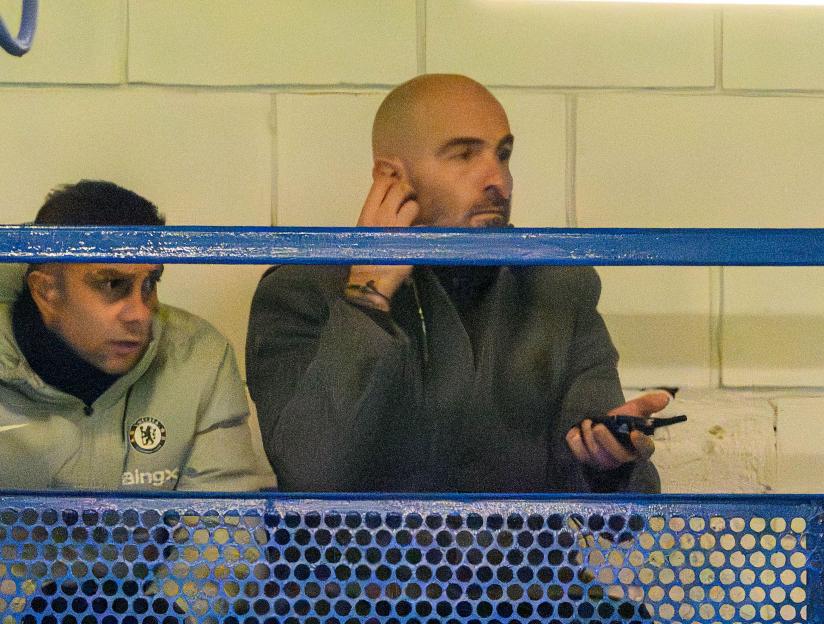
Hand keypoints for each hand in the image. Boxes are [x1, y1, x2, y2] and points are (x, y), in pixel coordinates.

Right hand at [347, 160, 419, 310]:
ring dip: (416, 209)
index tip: (396, 185)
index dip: (392, 180)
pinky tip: (418, 235)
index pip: (381, 183)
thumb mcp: (364, 230)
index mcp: (367, 213)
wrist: (369, 280)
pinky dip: (422, 229)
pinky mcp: (410, 240)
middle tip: (408, 200)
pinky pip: (422, 226)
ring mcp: (397, 228)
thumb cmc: (364, 256)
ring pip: (413, 205)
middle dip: (407, 191)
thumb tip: (387, 200)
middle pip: (400, 188)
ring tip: (412, 219)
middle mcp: (382, 216)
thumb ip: (374, 213)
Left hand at [565, 390, 671, 470]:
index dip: (640, 444)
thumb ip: (648, 404)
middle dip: (607, 441)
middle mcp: (623, 458)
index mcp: (638, 446)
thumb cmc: (619, 421)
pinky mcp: (587, 461)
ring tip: (588, 423)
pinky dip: (575, 441)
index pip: (645, 450)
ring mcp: (604, 462)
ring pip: (597, 456)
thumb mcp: (633, 410)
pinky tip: (576, 431)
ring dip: (589, 437)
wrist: (598, 424)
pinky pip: (579, 454)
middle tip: (598, 426)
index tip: (634, 433)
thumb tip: (665, 397)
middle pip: (618, 455)